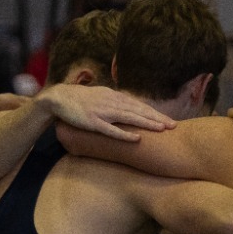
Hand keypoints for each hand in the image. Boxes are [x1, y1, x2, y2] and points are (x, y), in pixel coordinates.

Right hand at [38, 84, 175, 141]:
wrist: (58, 98)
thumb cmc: (80, 99)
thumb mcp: (101, 96)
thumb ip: (115, 102)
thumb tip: (129, 108)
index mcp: (113, 96)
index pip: (139, 105)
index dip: (154, 113)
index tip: (168, 120)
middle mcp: (111, 102)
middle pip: (139, 110)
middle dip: (157, 118)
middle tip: (174, 125)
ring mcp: (102, 112)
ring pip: (130, 117)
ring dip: (147, 123)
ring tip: (162, 129)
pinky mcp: (93, 122)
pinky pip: (112, 129)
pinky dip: (125, 134)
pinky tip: (138, 138)